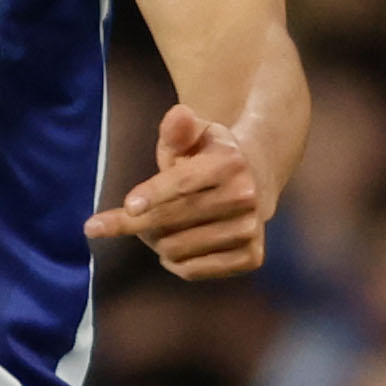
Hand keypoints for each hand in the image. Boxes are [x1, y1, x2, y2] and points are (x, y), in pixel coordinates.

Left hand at [89, 102, 274, 278]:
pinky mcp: (251, 257)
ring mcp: (250, 230)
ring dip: (156, 242)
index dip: (153, 194)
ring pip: (176, 249)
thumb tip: (179, 115)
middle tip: (128, 216)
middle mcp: (245, 197)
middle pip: (172, 220)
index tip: (128, 207)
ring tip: (159, 228)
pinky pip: (192, 271)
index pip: (182, 183)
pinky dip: (174, 263)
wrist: (257, 178)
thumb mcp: (195, 133)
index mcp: (229, 163)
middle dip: (137, 223)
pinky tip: (175, 248)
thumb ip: (179, 127)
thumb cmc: (210, 155)